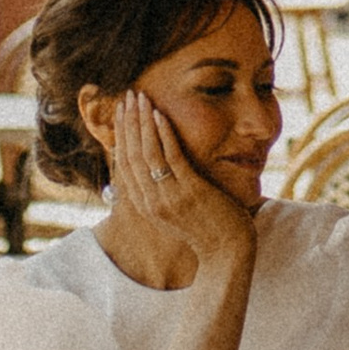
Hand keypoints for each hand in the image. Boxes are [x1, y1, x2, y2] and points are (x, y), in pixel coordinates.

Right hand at [102, 89, 256, 284]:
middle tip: (127, 96)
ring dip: (142, 122)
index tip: (121, 112)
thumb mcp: (174, 211)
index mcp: (145, 205)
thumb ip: (161, 191)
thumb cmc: (206, 228)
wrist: (227, 252)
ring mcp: (170, 197)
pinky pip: (172, 157)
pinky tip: (160, 114)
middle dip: (128, 122)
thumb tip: (153, 168)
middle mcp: (151, 202)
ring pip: (147, 153)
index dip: (121, 135)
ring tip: (139, 97)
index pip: (124, 164)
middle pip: (131, 154)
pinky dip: (164, 134)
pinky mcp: (191, 191)